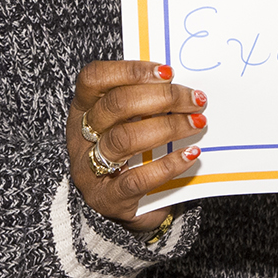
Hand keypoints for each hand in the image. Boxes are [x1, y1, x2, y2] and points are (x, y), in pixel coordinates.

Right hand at [67, 60, 207, 231]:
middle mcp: (80, 137)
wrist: (135, 207)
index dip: (131, 70)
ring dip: (169, 127)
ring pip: (124, 139)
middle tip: (195, 100)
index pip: (95, 78)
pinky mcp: (107, 198)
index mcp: (83, 109)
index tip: (168, 73)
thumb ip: (148, 102)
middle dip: (162, 98)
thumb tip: (184, 85)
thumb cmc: (136, 155)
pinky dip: (168, 165)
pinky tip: (191, 154)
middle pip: (115, 105)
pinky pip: (137, 179)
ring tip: (197, 123)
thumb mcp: (132, 123)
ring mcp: (89, 169)